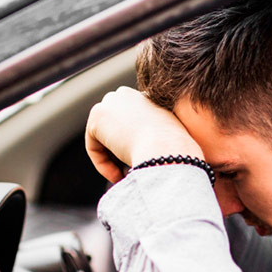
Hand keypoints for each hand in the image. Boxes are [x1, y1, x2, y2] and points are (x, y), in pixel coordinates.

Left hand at [85, 87, 202, 183]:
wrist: (169, 151)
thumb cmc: (177, 154)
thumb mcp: (171, 144)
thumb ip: (156, 142)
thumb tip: (139, 155)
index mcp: (149, 97)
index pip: (131, 124)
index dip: (134, 148)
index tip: (142, 165)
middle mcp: (129, 94)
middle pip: (113, 129)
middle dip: (118, 152)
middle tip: (130, 173)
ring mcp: (111, 102)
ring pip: (104, 139)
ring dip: (113, 161)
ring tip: (127, 177)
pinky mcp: (97, 116)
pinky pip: (94, 147)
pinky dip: (103, 165)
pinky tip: (119, 175)